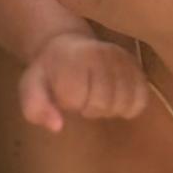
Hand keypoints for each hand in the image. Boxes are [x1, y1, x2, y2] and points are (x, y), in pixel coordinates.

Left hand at [19, 32, 148, 131]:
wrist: (67, 46)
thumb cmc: (49, 72)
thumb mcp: (30, 88)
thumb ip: (36, 108)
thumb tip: (57, 126)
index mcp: (72, 58)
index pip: (75, 97)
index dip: (68, 103)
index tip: (63, 93)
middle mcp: (101, 54)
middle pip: (102, 103)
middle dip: (89, 108)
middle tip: (81, 97)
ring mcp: (122, 59)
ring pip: (123, 103)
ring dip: (108, 109)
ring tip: (96, 97)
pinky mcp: (137, 66)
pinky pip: (141, 100)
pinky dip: (128, 106)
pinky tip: (114, 99)